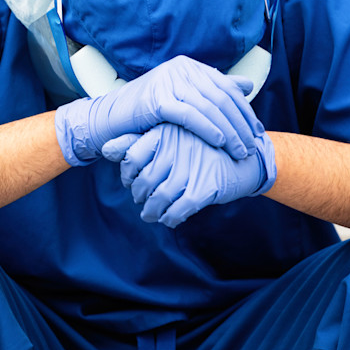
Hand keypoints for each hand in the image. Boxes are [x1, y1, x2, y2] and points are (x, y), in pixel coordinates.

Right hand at [54, 55, 262, 165]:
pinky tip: (220, 142)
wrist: (111, 119)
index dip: (244, 110)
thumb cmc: (148, 113)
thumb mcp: (183, 98)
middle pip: (221, 97)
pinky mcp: (157, 99)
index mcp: (188, 66)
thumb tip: (246, 85)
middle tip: (252, 145)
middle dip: (240, 123)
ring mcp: (168, 81)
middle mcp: (180, 68)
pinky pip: (190, 115)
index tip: (256, 132)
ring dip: (229, 131)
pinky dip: (208, 129)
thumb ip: (213, 90)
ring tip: (240, 150)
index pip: (226, 87)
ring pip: (209, 107)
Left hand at [102, 125, 275, 227]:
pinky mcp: (205, 187)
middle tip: (142, 200)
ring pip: (159, 198)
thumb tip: (104, 149)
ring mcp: (191, 167)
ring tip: (151, 214)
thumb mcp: (169, 137)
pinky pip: (178, 210)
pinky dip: (170, 218)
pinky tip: (170, 218)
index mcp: (165, 131)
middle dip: (140, 196)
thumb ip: (135, 142)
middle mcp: (175, 147)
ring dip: (152, 211)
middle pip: (144, 181)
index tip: (132, 182)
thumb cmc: (200, 146)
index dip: (128, 174)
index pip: (131, 157)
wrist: (245, 156)